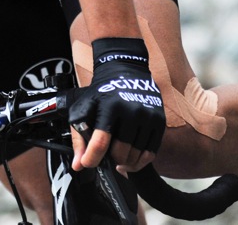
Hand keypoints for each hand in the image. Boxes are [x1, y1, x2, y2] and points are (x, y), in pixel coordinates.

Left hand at [68, 37, 164, 172]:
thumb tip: (79, 165)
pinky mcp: (159, 122)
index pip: (101, 141)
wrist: (126, 72)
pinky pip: (151, 153)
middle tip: (105, 157)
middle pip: (120, 152)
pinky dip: (139, 162)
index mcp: (109, 106)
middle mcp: (131, 111)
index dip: (92, 158)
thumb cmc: (102, 93)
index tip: (88, 164)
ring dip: (124, 163)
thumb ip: (79, 137)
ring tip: (117, 159)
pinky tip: (130, 160)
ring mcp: (148, 117)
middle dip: (110, 160)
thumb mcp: (84, 108)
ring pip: (136, 156)